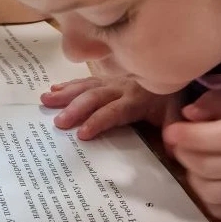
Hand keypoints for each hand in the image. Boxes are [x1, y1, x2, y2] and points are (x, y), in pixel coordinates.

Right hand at [42, 77, 172, 140]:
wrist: (172, 71)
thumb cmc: (170, 100)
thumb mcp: (175, 115)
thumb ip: (171, 130)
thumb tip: (173, 150)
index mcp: (136, 100)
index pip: (115, 111)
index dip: (99, 121)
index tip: (82, 133)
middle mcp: (121, 88)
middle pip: (95, 97)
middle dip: (76, 109)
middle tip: (58, 122)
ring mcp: (112, 81)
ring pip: (86, 86)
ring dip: (66, 94)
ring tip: (45, 100)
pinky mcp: (106, 79)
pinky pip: (86, 80)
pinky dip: (69, 85)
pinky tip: (53, 89)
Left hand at [162, 90, 220, 220]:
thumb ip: (215, 102)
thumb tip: (187, 113)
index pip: (214, 137)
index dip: (187, 135)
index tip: (170, 131)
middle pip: (203, 163)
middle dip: (184, 152)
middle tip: (182, 144)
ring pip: (204, 187)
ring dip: (192, 172)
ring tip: (196, 161)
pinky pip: (212, 206)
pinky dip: (202, 193)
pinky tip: (208, 180)